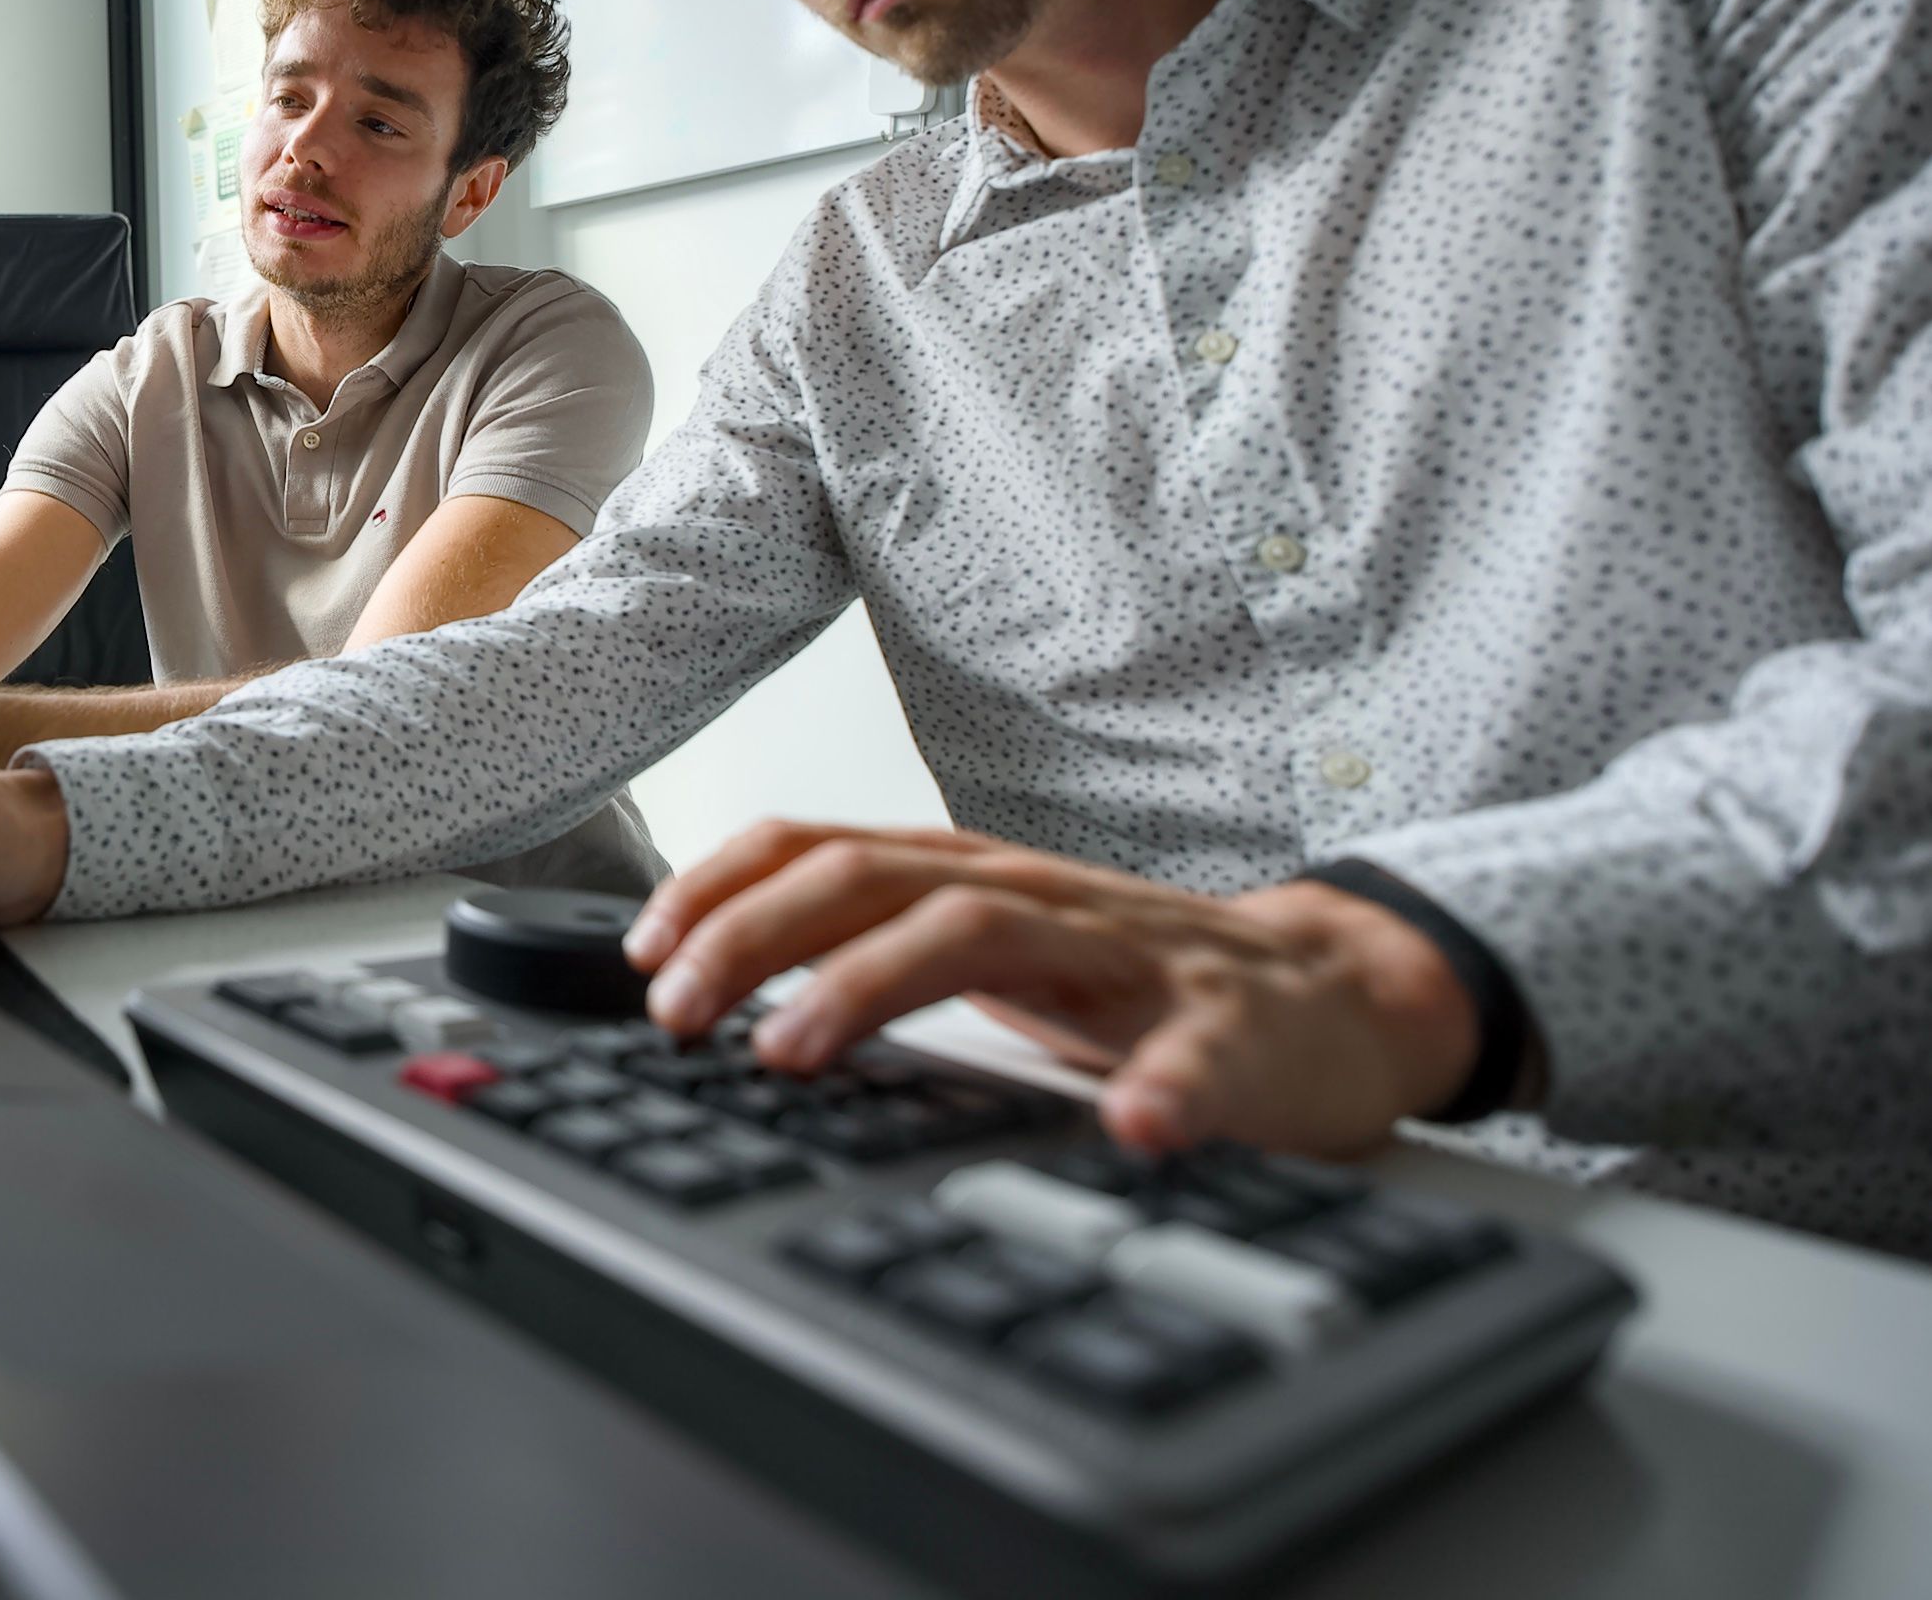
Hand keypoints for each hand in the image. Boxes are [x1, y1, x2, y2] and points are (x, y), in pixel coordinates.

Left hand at [620, 821, 1481, 1158]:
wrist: (1331, 997)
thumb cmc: (1133, 980)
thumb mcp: (988, 946)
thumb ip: (876, 947)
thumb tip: (720, 982)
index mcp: (974, 880)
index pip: (825, 848)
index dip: (724, 887)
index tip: (644, 951)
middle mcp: (1037, 896)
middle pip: (875, 878)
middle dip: (759, 936)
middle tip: (677, 1012)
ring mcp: (1132, 954)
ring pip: (989, 934)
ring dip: (875, 984)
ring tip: (796, 1049)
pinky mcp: (1234, 1028)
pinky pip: (1199, 1053)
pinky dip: (1163, 1087)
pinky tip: (1134, 1128)